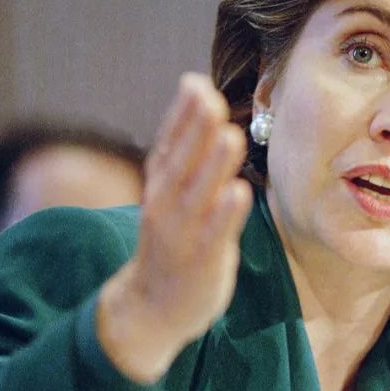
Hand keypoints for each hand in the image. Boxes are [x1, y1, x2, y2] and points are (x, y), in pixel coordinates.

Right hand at [97, 73, 252, 382]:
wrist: (151, 307)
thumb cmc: (173, 240)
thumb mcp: (172, 192)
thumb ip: (187, 148)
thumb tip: (199, 95)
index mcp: (161, 184)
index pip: (169, 142)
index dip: (181, 114)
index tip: (196, 83)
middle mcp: (167, 204)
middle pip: (182, 162)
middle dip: (196, 129)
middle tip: (209, 97)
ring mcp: (182, 234)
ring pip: (198, 195)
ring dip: (214, 166)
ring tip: (231, 135)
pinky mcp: (201, 261)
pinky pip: (214, 235)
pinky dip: (224, 215)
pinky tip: (238, 193)